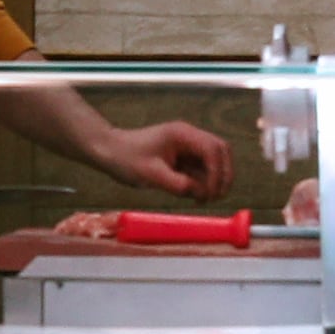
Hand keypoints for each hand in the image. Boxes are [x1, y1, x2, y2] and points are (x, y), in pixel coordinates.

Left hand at [102, 121, 232, 200]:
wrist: (110, 152)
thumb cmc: (126, 158)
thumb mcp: (151, 175)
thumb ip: (177, 184)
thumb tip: (201, 193)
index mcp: (182, 134)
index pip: (213, 150)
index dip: (217, 173)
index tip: (211, 193)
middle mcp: (189, 137)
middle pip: (221, 152)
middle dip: (224, 175)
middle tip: (216, 197)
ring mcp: (187, 146)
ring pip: (215, 162)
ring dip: (215, 180)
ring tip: (204, 199)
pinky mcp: (183, 157)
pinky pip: (202, 169)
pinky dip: (204, 183)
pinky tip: (196, 195)